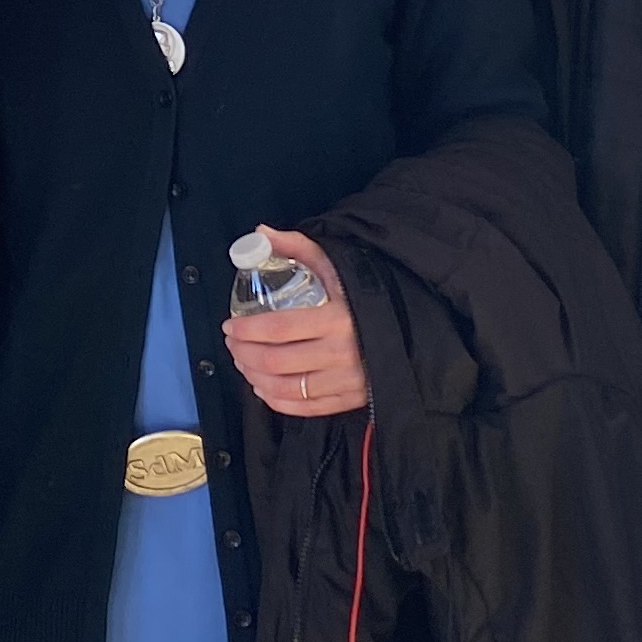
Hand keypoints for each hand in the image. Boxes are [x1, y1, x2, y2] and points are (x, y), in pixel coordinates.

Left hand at [222, 225, 366, 416]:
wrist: (411, 325)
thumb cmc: (368, 294)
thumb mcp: (337, 265)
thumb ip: (298, 247)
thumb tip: (260, 233)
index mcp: (337, 317)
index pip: (278, 328)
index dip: (247, 329)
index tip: (230, 325)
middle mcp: (343, 352)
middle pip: (276, 361)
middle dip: (244, 353)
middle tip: (233, 343)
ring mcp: (348, 380)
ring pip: (287, 388)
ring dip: (255, 377)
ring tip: (244, 363)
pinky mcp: (352, 398)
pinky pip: (307, 408)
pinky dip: (278, 400)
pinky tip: (264, 388)